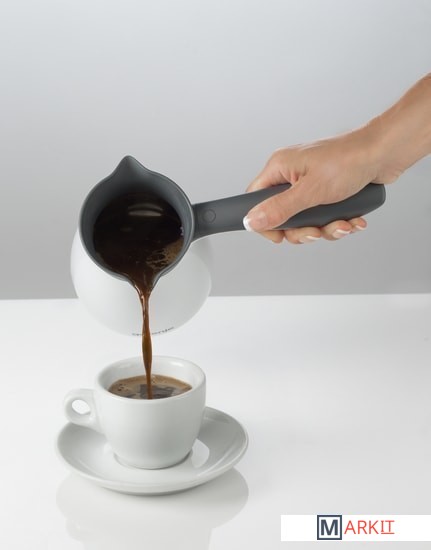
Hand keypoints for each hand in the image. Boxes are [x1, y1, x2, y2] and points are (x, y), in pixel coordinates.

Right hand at [244, 127, 388, 243]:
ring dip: (325, 228)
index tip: (280, 236)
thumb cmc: (350, 160)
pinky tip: (352, 220)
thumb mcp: (310, 192)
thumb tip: (251, 222)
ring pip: (306, 219)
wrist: (386, 153)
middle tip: (316, 231)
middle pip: (283, 215)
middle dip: (303, 230)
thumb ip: (279, 209)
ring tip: (342, 224)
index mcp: (280, 168)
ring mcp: (311, 183)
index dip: (264, 222)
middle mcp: (293, 175)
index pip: (256, 199)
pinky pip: (324, 215)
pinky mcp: (328, 191)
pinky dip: (338, 222)